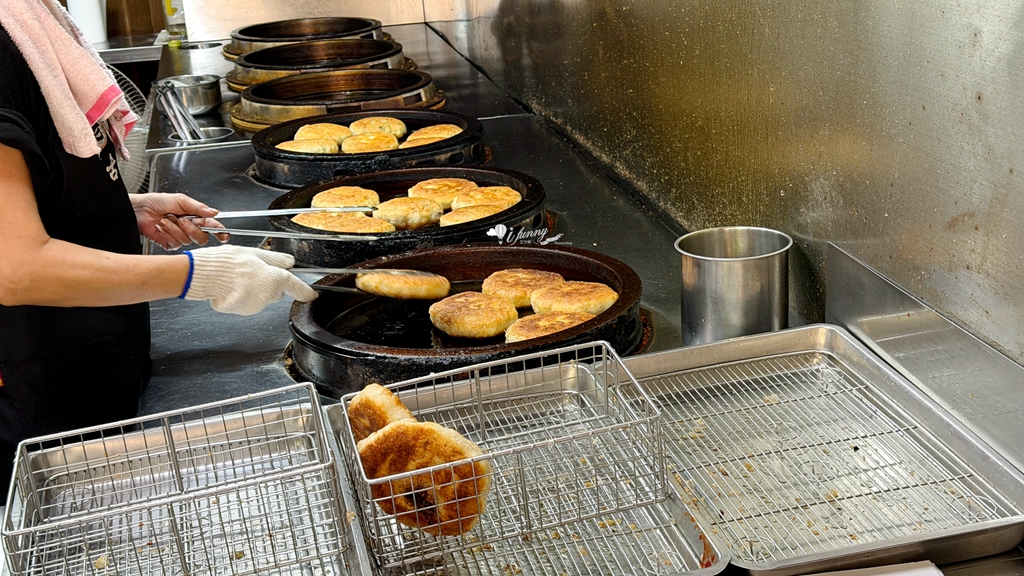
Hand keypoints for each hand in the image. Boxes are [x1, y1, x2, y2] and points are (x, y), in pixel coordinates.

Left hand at [130, 193, 227, 249]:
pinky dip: (167, 234)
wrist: (139, 210)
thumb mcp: (180, 200)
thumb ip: (198, 207)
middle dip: (191, 229)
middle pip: (202, 237)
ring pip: (187, 241)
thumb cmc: (157, 202)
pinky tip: (161, 227)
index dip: (220, 232)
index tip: (223, 235)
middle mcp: (190, 228)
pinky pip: (175, 244)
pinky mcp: (170, 244)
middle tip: (181, 220)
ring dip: (175, 229)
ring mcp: (180, 237)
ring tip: (166, 220)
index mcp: (196, 217)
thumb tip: (213, 212)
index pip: (212, 226)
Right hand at [183, 245, 317, 314]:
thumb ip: (276, 259)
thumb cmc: (228, 262)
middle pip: (277, 292)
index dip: (305, 291)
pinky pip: (247, 304)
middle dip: (270, 284)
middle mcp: (268, 296)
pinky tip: (232, 287)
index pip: (297, 288)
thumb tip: (289, 262)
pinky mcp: (242, 312)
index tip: (312, 295)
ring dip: (255, 290)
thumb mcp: (255, 253)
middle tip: (254, 272)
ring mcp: (255, 306)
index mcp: (275, 279)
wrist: (203, 275)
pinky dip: (242, 297)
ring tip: (239, 278)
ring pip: (262, 298)